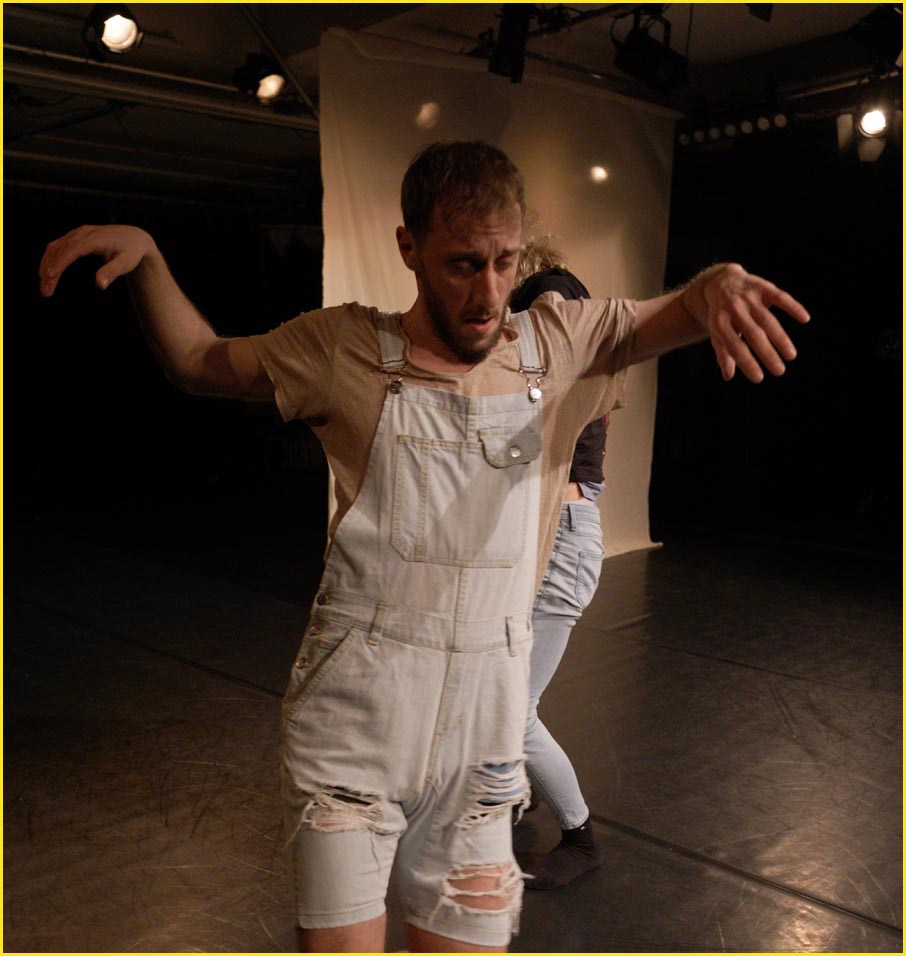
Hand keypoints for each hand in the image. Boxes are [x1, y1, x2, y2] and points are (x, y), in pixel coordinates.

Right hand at [39, 224, 154, 297]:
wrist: (134, 238)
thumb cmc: (131, 252)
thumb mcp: (126, 263)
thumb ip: (112, 272)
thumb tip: (100, 285)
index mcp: (95, 238)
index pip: (72, 250)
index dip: (60, 263)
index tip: (50, 277)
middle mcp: (83, 233)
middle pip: (60, 249)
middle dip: (50, 269)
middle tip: (45, 290)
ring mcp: (78, 233)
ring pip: (56, 247)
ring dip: (47, 265)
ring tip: (44, 284)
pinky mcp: (76, 236)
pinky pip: (58, 246)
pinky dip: (51, 259)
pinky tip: (48, 272)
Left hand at [687, 263, 810, 382]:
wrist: (720, 282)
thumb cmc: (721, 315)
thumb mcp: (717, 333)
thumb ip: (723, 352)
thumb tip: (728, 376)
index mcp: (719, 323)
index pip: (734, 347)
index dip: (746, 363)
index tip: (759, 379)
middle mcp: (734, 309)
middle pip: (753, 334)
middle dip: (767, 354)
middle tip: (780, 371)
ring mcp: (748, 297)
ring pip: (768, 320)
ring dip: (781, 338)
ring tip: (791, 356)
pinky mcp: (762, 286)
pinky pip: (780, 297)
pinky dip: (793, 307)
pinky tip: (805, 319)